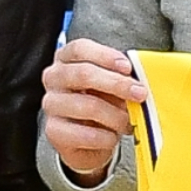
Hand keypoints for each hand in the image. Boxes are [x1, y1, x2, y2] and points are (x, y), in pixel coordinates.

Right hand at [41, 38, 146, 183]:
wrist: (90, 141)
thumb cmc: (102, 105)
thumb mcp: (112, 86)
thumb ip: (121, 78)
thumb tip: (138, 80)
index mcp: (66, 60)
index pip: (80, 49)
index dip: (105, 56)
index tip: (127, 67)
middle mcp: (54, 79)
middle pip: (84, 74)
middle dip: (117, 84)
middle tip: (139, 93)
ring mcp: (51, 105)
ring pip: (88, 105)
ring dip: (116, 116)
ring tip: (127, 122)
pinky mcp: (54, 131)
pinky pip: (86, 134)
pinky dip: (106, 137)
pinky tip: (111, 137)